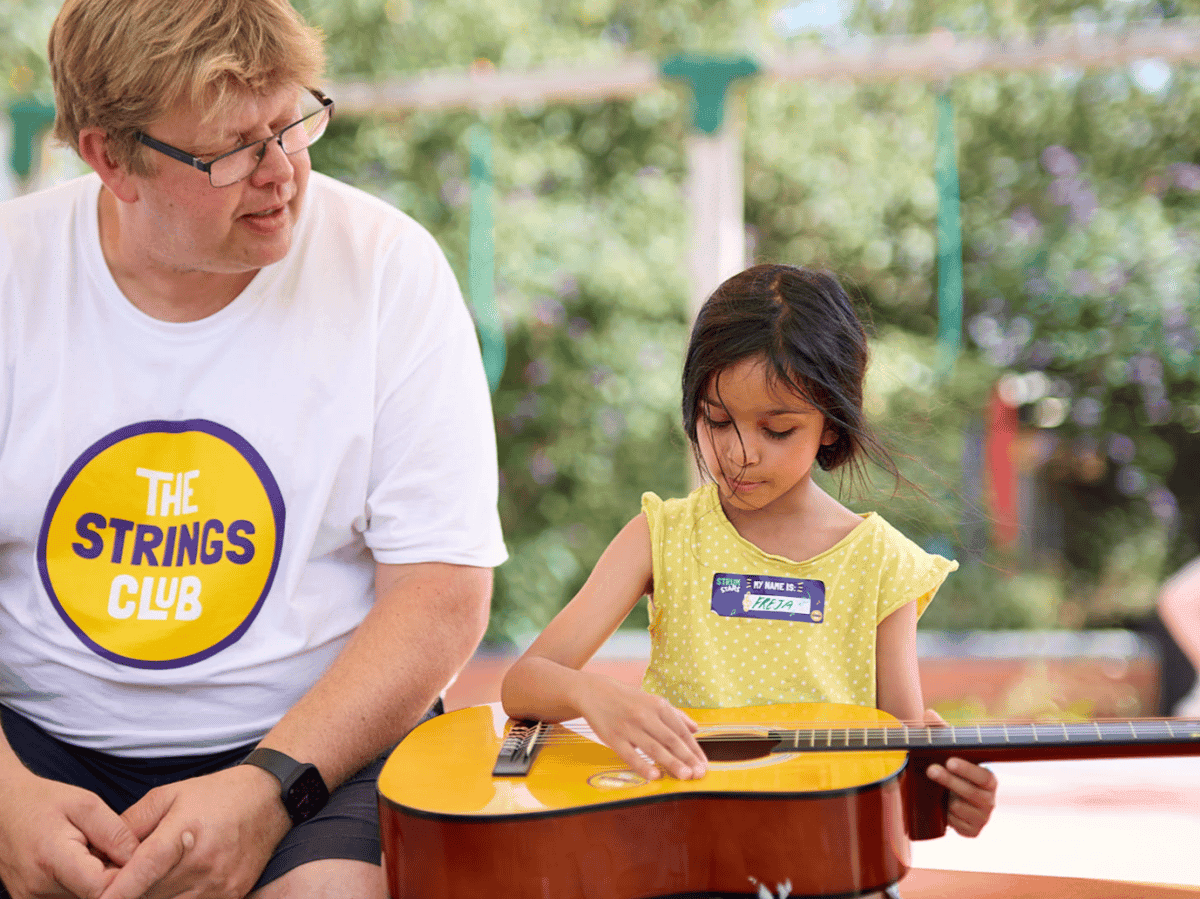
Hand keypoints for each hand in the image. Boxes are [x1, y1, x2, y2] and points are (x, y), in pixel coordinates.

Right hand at [0, 769, 137, 898]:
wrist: (2, 810)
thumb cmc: (43, 802)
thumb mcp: (86, 804)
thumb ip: (115, 833)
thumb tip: (139, 859)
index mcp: (51, 859)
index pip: (101, 888)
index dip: (125, 875)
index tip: (135, 857)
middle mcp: (37, 889)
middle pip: (95, 897)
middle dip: (113, 878)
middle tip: (114, 852)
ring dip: (97, 883)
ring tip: (95, 855)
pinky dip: (82, 886)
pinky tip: (82, 866)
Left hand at [98, 765, 290, 898]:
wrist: (269, 799)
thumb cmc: (216, 794)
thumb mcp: (169, 795)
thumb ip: (132, 823)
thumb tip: (101, 852)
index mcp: (183, 835)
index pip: (141, 873)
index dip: (115, 892)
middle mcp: (202, 865)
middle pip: (150, 895)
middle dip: (131, 891)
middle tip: (125, 876)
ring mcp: (219, 884)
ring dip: (156, 896)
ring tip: (158, 875)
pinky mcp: (233, 895)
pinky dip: (180, 898)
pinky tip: (179, 881)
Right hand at [574, 677, 707, 781]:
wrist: (594, 692)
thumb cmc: (627, 699)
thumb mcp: (652, 700)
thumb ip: (675, 715)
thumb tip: (696, 729)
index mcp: (658, 706)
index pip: (681, 731)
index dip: (694, 749)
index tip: (704, 765)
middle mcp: (645, 715)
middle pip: (671, 740)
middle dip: (687, 758)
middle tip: (699, 774)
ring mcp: (629, 727)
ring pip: (654, 748)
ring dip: (671, 763)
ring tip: (685, 776)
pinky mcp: (613, 738)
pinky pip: (630, 755)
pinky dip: (643, 765)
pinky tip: (655, 775)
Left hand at [922, 709, 997, 837]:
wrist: (948, 799)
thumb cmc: (951, 770)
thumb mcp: (948, 751)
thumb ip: (941, 733)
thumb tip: (928, 714)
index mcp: (989, 780)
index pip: (984, 776)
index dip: (967, 769)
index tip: (949, 760)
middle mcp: (989, 800)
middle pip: (971, 793)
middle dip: (949, 781)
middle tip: (931, 770)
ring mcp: (982, 818)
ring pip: (960, 810)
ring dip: (946, 800)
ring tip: (937, 791)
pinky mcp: (972, 832)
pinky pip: (957, 826)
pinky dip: (948, 818)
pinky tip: (943, 809)